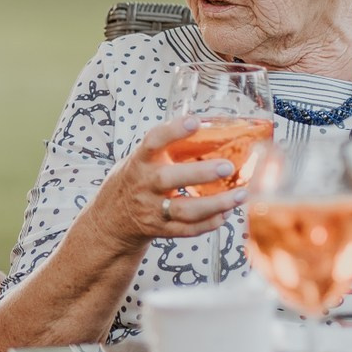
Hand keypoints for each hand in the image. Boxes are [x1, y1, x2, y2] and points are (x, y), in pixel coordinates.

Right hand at [90, 120, 245, 251]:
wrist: (111, 218)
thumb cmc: (136, 179)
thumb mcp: (143, 159)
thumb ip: (170, 148)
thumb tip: (212, 129)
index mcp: (140, 162)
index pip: (152, 142)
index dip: (172, 131)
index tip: (194, 121)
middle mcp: (144, 185)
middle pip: (169, 180)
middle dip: (200, 173)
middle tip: (227, 166)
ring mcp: (151, 210)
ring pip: (184, 210)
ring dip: (215, 204)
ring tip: (240, 195)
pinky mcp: (160, 229)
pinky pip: (187, 230)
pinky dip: (209, 223)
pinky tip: (227, 213)